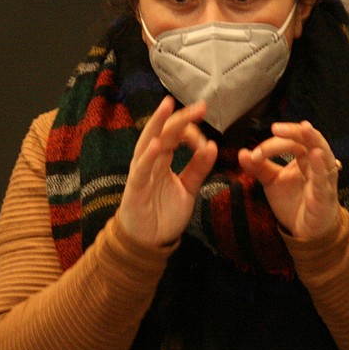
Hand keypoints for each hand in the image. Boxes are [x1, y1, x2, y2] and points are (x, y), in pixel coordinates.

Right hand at [116, 96, 217, 248]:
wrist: (149, 242)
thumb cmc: (164, 214)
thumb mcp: (188, 188)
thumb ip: (198, 168)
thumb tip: (212, 145)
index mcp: (162, 160)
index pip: (175, 136)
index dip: (192, 129)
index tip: (208, 129)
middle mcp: (150, 161)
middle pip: (164, 133)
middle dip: (180, 118)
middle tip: (200, 107)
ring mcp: (141, 172)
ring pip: (149, 142)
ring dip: (158, 124)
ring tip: (168, 106)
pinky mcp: (135, 188)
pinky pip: (141, 170)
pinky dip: (148, 156)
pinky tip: (157, 144)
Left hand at [237, 120, 342, 239]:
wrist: (305, 232)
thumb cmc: (294, 202)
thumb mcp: (272, 182)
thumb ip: (259, 167)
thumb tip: (242, 152)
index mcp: (304, 158)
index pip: (292, 142)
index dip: (273, 144)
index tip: (255, 154)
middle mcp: (316, 164)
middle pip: (310, 140)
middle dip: (295, 131)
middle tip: (276, 128)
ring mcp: (323, 178)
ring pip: (323, 153)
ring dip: (313, 140)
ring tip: (304, 128)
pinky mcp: (325, 195)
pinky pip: (324, 179)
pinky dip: (320, 166)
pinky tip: (315, 155)